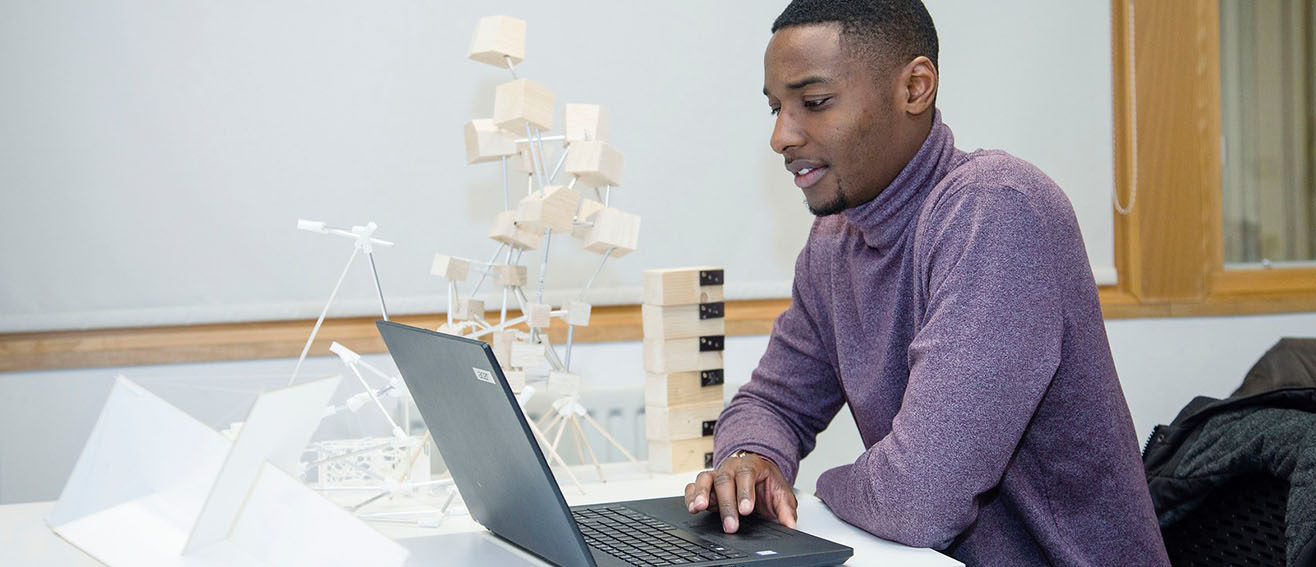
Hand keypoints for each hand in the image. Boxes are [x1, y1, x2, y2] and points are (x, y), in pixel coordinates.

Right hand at [683, 451, 797, 532]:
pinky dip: (690, 497)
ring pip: (704, 479)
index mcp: (751, 466)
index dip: (745, 492)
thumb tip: (790, 525)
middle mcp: (731, 468)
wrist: (758, 473)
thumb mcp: (781, 494)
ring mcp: (716, 475)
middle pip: (724, 481)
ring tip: (699, 508)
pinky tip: (692, 508)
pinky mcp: (705, 484)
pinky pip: (693, 486)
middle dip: (726, 505)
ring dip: (700, 494)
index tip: (746, 510)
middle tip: (731, 525)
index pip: (746, 475)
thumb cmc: (766, 483)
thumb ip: (786, 509)